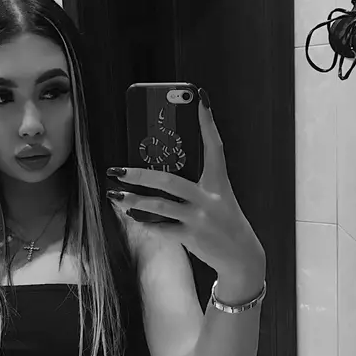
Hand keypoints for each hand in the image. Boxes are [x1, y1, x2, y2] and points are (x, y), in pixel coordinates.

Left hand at [107, 87, 264, 281]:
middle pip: (169, 181)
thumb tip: (160, 172)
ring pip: (159, 207)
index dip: (207, 122)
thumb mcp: (217, 198)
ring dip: (133, 201)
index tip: (199, 98)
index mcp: (219, 182)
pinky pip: (162, 228)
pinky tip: (132, 217)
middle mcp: (209, 199)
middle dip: (139, 174)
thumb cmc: (223, 222)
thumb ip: (196, 185)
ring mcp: (200, 219)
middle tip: (117, 170)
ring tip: (115, 196)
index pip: (215, 146)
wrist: (240, 256)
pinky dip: (145, 223)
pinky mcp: (192, 238)